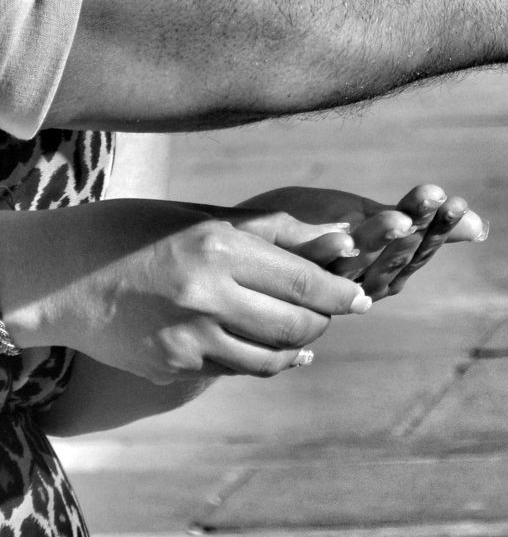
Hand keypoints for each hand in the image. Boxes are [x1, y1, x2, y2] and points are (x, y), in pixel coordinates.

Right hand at [1, 200, 370, 383]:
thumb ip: (266, 231)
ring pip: (271, 354)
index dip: (341, 289)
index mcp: (218, 245)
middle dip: (326, 318)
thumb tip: (331, 236)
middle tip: (340, 309)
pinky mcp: (173, 366)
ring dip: (299, 344)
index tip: (364, 294)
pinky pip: (236, 369)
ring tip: (310, 330)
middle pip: (295, 321)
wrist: (64, 277)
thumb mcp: (203, 216)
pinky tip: (277, 351)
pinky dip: (264, 361)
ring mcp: (188, 337)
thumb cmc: (140, 230)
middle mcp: (206, 294)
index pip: (301, 276)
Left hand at [239, 184, 487, 300]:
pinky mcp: (287, 271)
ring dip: (380, 243)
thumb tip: (481, 227)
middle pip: (396, 258)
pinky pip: (310, 267)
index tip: (458, 202)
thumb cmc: (309, 237)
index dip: (439, 230)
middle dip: (419, 231)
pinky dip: (328, 255)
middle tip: (441, 202)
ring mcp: (322, 278)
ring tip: (399, 218)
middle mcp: (355, 280)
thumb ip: (419, 225)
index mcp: (380, 268)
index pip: (419, 249)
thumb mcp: (371, 223)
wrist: (239, 258)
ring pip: (359, 266)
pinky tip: (344, 235)